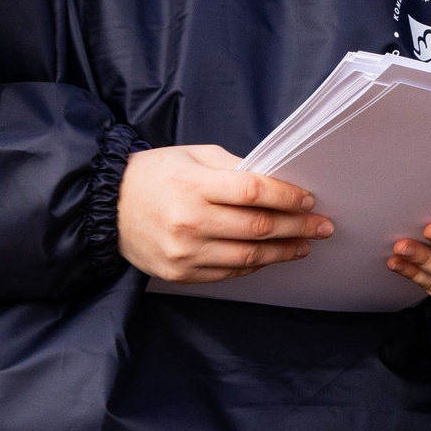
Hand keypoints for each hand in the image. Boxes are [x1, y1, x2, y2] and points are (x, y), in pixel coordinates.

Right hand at [118, 144, 329, 283]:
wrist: (106, 207)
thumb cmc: (155, 175)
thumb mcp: (194, 156)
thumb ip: (235, 168)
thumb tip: (278, 180)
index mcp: (194, 186)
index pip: (254, 192)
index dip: (287, 196)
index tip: (308, 199)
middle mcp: (189, 222)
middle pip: (258, 227)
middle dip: (299, 226)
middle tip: (324, 226)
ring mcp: (184, 252)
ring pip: (249, 256)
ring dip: (284, 251)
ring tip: (305, 245)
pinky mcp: (180, 273)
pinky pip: (229, 272)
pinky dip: (255, 265)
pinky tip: (271, 256)